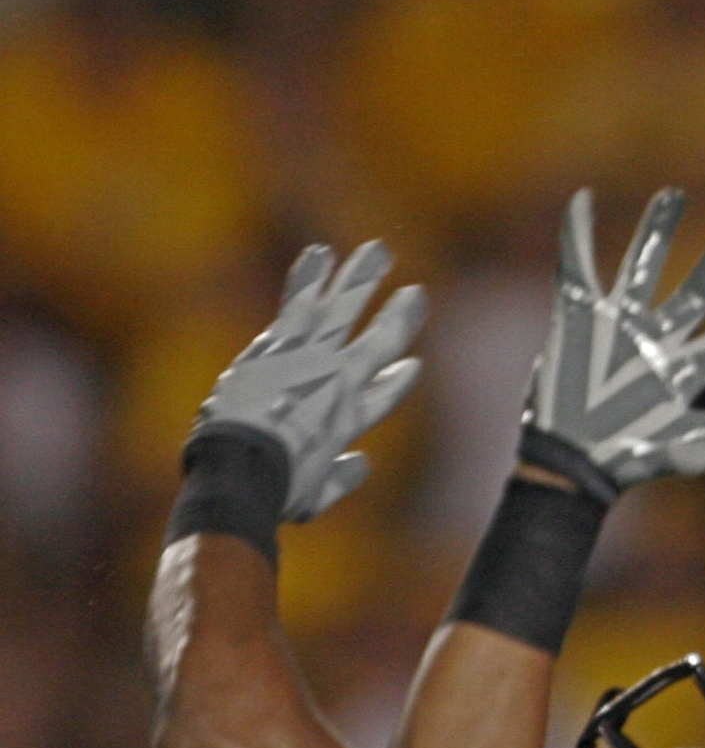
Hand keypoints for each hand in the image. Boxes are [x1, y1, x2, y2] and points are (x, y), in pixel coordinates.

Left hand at [192, 242, 426, 520]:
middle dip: (399, 317)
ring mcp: (313, 357)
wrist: (245, 465)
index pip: (383, 395)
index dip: (397, 382)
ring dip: (363, 279)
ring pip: (346, 310)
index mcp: (350, 420)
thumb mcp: (316, 495)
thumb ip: (342, 478)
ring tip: (377, 251)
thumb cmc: (278, 487)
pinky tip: (320, 253)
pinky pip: (301, 301)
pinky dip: (312, 277)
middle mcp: (341, 382)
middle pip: (379, 341)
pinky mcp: (282, 342)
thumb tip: (362, 464)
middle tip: (415, 294)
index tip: (410, 367)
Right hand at [519, 188, 704, 502]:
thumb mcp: (693, 448)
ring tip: (673, 195)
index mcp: (685, 372)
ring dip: (656, 232)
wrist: (572, 462)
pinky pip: (578, 267)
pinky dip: (577, 235)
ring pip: (641, 270)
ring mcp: (618, 329)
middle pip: (694, 295)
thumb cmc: (633, 460)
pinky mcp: (578, 320)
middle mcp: (656, 345)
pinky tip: (582, 201)